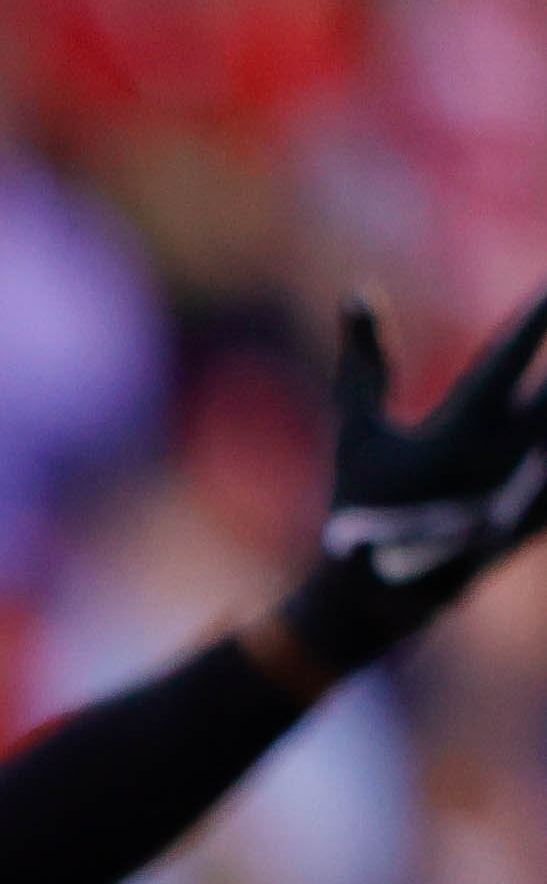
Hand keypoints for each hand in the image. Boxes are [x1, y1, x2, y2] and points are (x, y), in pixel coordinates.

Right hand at [301, 281, 546, 662]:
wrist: (382, 591)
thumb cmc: (361, 500)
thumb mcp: (354, 430)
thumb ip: (362, 361)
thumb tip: (359, 291)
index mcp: (451, 437)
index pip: (501, 362)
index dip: (533, 319)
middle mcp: (498, 461)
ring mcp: (524, 489)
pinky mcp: (540, 512)